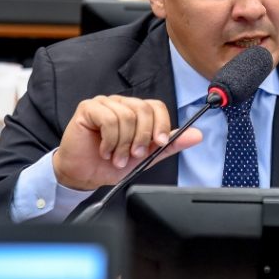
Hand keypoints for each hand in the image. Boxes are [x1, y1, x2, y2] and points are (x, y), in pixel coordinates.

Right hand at [52, 94, 201, 190]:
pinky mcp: (89, 108)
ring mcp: (105, 103)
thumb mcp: (146, 157)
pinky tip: (105, 150)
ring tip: (116, 157)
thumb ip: (169, 145)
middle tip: (133, 155)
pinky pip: (109, 118)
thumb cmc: (110, 164)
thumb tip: (196, 135)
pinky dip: (110, 139)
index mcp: (136, 112)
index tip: (159, 144)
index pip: (156, 107)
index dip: (161, 125)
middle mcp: (122, 104)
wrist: (83, 175)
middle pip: (143, 109)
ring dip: (123, 143)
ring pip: (127, 116)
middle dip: (142, 137)